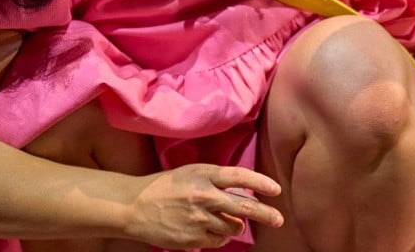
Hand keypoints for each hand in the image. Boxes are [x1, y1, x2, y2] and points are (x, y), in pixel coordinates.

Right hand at [124, 164, 283, 248]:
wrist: (135, 207)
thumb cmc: (166, 187)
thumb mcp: (191, 173)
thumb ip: (217, 179)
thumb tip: (245, 191)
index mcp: (203, 175)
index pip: (238, 177)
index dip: (259, 183)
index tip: (275, 189)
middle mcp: (203, 196)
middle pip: (243, 206)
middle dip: (265, 214)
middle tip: (278, 219)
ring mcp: (198, 219)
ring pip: (233, 227)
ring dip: (234, 225)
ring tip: (221, 218)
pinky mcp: (193, 239)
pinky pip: (219, 241)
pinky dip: (219, 236)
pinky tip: (207, 228)